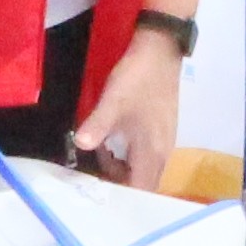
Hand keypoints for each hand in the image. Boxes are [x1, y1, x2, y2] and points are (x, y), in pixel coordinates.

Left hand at [70, 31, 186, 186]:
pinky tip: (110, 143)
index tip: (96, 193)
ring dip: (122, 169)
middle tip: (91, 176)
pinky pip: (145, 155)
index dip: (120, 196)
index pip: (140, 190)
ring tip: (97, 157)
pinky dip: (127, 156)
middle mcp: (163, 152)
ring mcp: (164, 141)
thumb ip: (98, 125)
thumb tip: (80, 146)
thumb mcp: (113, 101)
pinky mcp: (161, 130)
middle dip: (118, 183)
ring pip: (143, 169)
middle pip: (143, 183)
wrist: (160, 49)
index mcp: (152, 151)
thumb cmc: (138, 78)